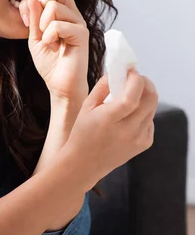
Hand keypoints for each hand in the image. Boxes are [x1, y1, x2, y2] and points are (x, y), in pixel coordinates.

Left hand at [19, 0, 89, 103]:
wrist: (60, 85)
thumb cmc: (49, 62)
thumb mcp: (34, 37)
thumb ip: (32, 18)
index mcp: (64, 12)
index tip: (30, 20)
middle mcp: (74, 14)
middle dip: (40, 8)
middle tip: (39, 30)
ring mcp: (79, 23)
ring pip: (53, 7)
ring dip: (43, 27)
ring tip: (49, 42)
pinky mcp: (82, 34)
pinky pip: (58, 25)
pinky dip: (49, 37)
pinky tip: (54, 48)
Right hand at [65, 71, 157, 188]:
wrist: (85, 163)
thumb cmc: (82, 133)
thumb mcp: (86, 108)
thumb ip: (102, 88)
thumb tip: (116, 73)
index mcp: (109, 120)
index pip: (132, 97)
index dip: (135, 80)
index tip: (131, 71)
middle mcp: (127, 130)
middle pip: (150, 100)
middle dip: (146, 83)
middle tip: (136, 78)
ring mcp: (138, 138)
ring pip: (152, 108)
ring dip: (145, 96)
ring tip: (131, 94)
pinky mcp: (145, 143)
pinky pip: (150, 120)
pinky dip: (144, 111)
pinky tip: (130, 114)